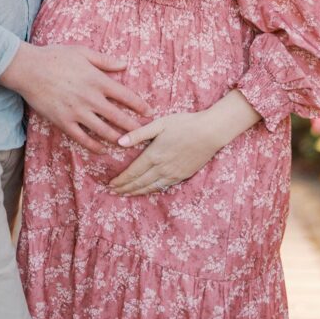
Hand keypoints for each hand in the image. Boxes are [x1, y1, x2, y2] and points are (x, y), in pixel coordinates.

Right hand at [0, 42, 151, 153]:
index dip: (139, 105)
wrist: (29, 69)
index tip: (148, 112)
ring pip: (103, 130)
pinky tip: (102, 150)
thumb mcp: (83, 53)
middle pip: (118, 116)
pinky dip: (94, 146)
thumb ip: (105, 60)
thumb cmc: (56, 57)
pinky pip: (82, 138)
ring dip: (117, 138)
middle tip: (144, 134)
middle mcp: (91, 98)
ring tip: (128, 144)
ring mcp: (77, 112)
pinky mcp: (64, 122)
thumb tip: (125, 64)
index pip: (125, 95)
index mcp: (97, 80)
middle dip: (133, 126)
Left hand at [109, 90, 261, 195]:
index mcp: (153, 155)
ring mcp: (172, 173)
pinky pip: (162, 187)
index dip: (121, 180)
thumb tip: (119, 142)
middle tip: (113, 192)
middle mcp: (161, 168)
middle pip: (139, 182)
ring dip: (136, 192)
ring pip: (150, 187)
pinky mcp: (182, 175)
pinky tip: (147, 191)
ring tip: (126, 194)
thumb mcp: (160, 124)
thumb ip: (139, 134)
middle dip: (125, 188)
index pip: (133, 172)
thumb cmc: (184, 124)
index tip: (110, 184)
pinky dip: (151, 191)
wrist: (209, 132)